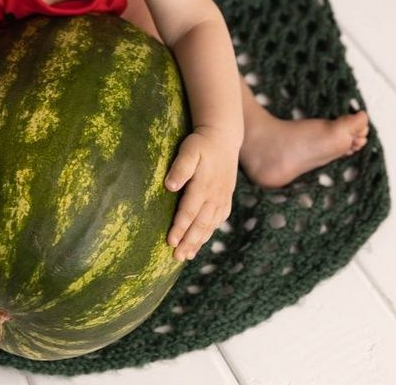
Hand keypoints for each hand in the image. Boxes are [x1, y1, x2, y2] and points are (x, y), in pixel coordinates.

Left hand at [164, 128, 239, 261]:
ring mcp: (222, 198)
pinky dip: (209, 232)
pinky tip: (202, 241)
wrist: (223, 137)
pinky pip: (218, 220)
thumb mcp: (189, 149)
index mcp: (203, 185)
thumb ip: (180, 167)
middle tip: (176, 258)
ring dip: (198, 241)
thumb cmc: (201, 143)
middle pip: (200, 224)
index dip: (180, 228)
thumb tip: (169, 186)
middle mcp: (215, 195)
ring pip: (210, 225)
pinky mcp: (226, 198)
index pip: (189, 212)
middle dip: (188, 242)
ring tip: (187, 256)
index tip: (170, 242)